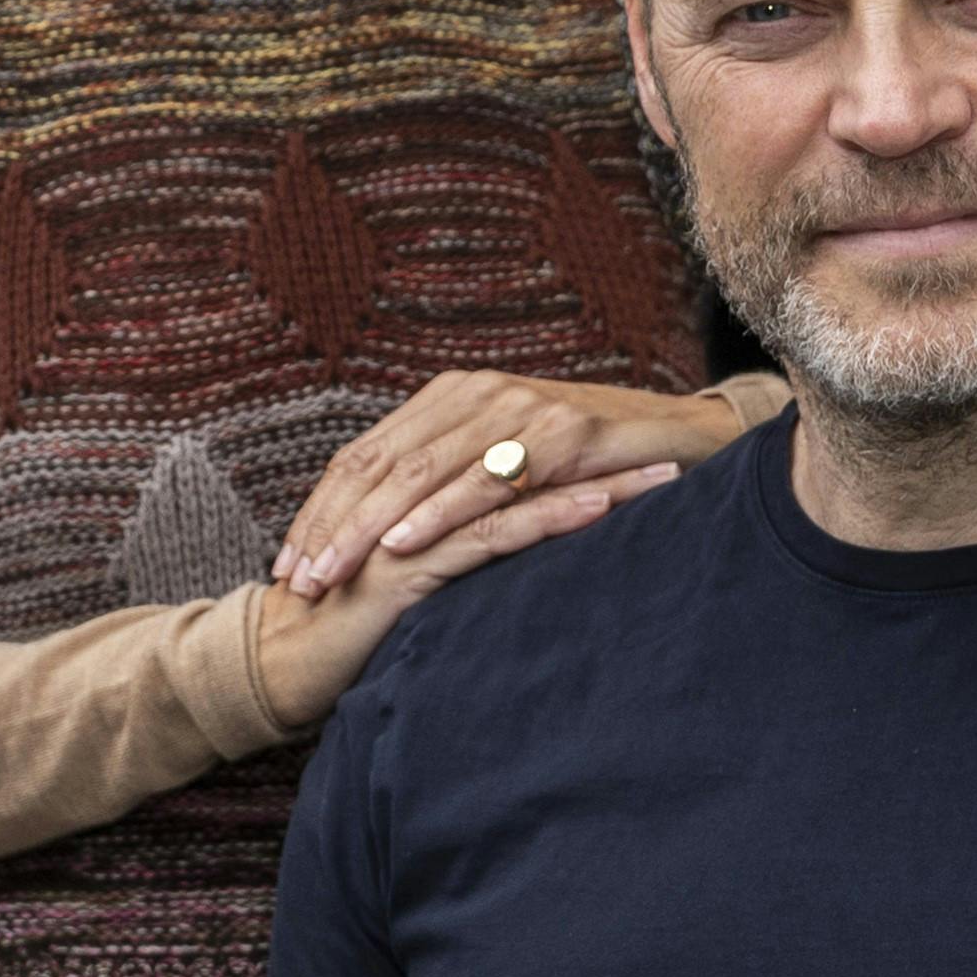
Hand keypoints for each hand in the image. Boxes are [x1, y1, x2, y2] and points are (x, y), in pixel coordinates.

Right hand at [242, 453, 679, 724]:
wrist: (283, 662)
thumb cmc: (349, 625)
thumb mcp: (420, 581)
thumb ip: (461, 550)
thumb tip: (522, 544)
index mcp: (421, 485)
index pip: (517, 455)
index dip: (583, 451)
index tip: (653, 451)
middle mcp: (416, 490)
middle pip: (527, 457)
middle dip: (605, 454)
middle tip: (681, 452)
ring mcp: (409, 520)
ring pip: (516, 485)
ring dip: (595, 480)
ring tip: (662, 478)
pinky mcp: (407, 561)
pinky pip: (488, 532)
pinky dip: (546, 518)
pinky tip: (596, 511)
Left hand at [273, 372, 764, 599]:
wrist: (690, 437)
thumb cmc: (596, 465)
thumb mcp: (509, 470)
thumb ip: (453, 486)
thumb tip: (381, 537)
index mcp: (452, 399)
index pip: (366, 456)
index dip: (321, 511)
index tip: (286, 565)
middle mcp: (477, 394)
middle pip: (379, 463)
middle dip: (330, 526)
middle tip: (294, 582)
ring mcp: (520, 409)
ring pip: (421, 472)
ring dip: (368, 528)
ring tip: (332, 574)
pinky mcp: (562, 435)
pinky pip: (487, 479)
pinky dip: (440, 514)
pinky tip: (405, 547)